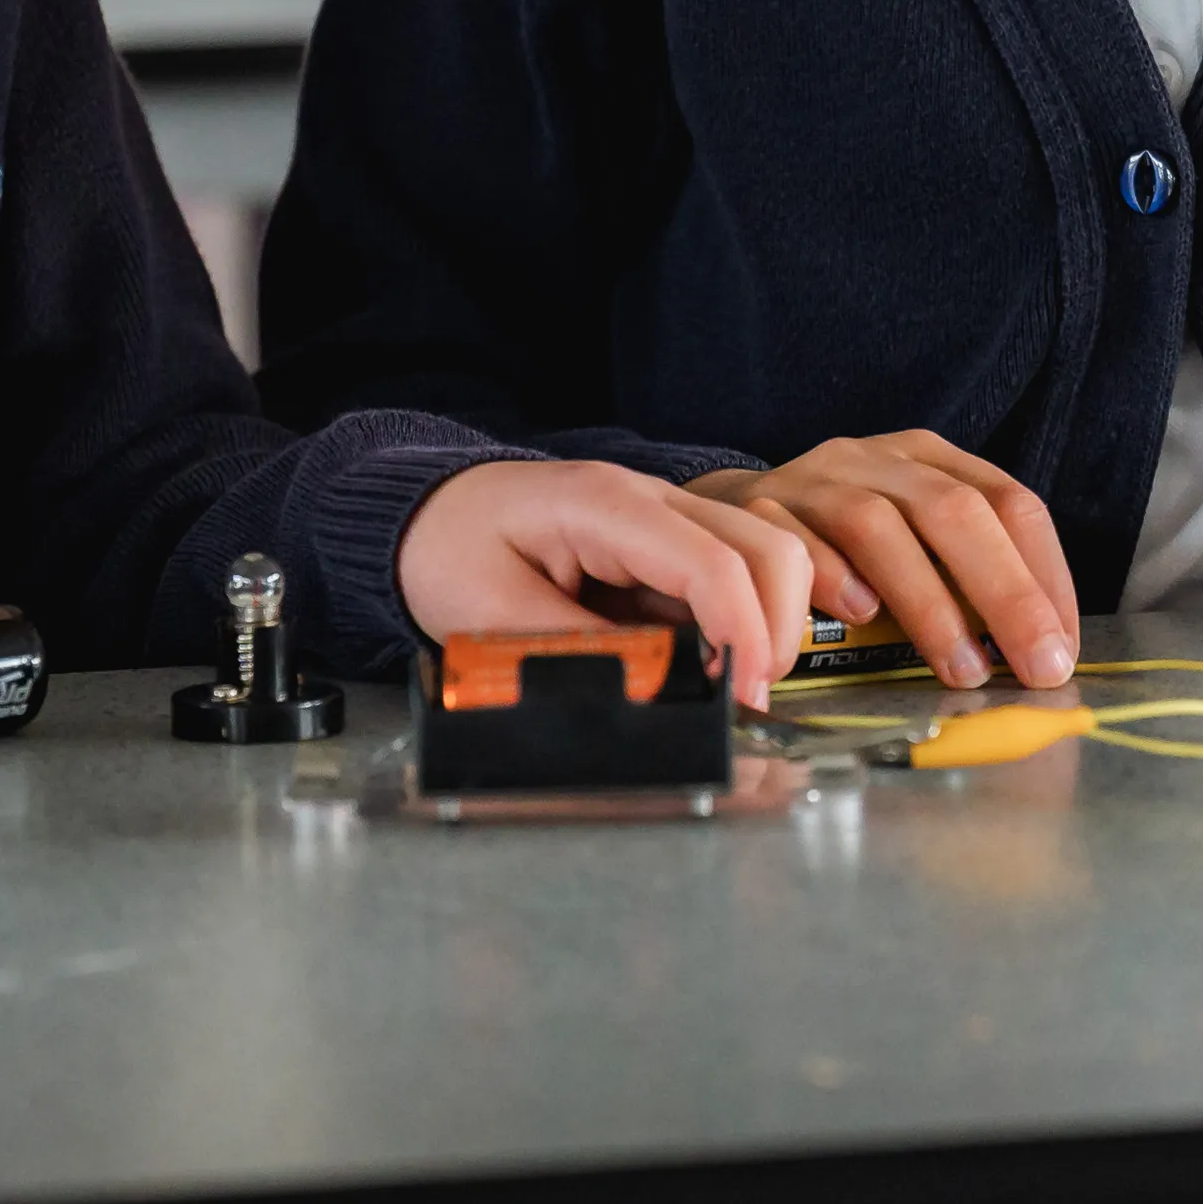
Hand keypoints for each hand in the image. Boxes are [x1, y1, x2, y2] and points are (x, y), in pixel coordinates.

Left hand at [398, 459, 818, 710]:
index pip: (711, 563)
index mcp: (606, 505)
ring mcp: (666, 521)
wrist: (426, 519)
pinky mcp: (666, 550)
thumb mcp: (494, 617)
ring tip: (736, 688)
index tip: (746, 698)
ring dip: (768, 625)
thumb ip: (577, 656)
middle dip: (777, 628)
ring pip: (765, 557)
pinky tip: (711, 671)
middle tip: (749, 700)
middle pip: (765, 546)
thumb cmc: (450, 552)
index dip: (743, 634)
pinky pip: (730, 581)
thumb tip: (653, 701)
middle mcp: (652, 502)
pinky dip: (738, 628)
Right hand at [688, 431, 1078, 690]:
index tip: (1063, 646)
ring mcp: (816, 479)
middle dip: (1006, 593)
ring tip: (961, 668)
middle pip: (954, 511)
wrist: (726, 517)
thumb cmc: (839, 546)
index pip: (1009, 502)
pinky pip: (798, 543)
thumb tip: (1041, 655)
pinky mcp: (759, 509)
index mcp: (929, 459)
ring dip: (927, 603)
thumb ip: (965, 579)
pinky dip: (834, 580)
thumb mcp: (911, 543)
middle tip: (1037, 667)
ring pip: (879, 526)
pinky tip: (862, 618)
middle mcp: (877, 458)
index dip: (1045, 575)